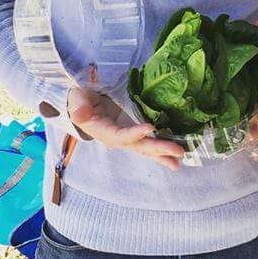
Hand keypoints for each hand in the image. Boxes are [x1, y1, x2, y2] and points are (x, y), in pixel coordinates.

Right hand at [67, 86, 184, 170]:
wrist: (80, 105)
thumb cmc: (80, 101)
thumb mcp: (77, 100)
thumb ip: (79, 107)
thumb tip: (78, 115)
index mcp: (104, 131)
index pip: (120, 136)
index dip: (134, 133)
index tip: (150, 128)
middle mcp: (117, 139)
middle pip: (139, 146)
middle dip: (158, 149)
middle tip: (178, 152)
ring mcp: (126, 138)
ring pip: (146, 148)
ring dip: (163, 154)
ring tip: (180, 158)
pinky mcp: (132, 134)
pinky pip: (147, 142)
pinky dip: (161, 148)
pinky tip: (175, 153)